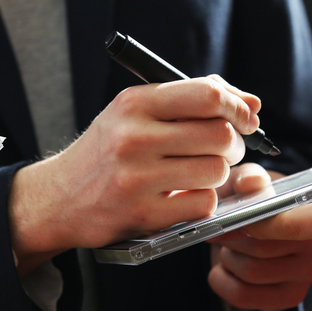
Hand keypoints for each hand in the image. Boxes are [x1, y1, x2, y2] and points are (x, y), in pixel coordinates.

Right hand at [9, 76, 260, 274]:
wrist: (59, 198)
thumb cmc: (108, 151)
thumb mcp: (136, 113)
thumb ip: (192, 101)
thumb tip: (252, 103)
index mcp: (134, 104)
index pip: (207, 95)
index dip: (238, 107)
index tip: (247, 118)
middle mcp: (133, 137)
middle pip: (220, 134)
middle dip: (234, 143)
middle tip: (224, 149)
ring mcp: (137, 178)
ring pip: (216, 170)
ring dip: (217, 174)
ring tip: (197, 173)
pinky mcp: (142, 214)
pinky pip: (203, 204)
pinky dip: (202, 202)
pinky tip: (183, 197)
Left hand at [207, 163, 311, 310]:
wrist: (249, 223)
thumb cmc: (251, 199)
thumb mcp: (247, 181)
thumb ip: (248, 177)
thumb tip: (251, 182)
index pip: (277, 225)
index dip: (243, 223)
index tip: (224, 221)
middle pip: (260, 251)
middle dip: (231, 241)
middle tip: (223, 233)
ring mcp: (306, 276)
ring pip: (250, 273)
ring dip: (228, 259)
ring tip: (229, 248)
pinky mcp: (290, 297)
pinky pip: (244, 296)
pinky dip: (222, 282)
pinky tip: (223, 269)